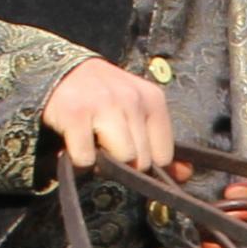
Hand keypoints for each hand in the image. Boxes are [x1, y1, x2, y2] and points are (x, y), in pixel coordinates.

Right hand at [40, 57, 181, 174]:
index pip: (163, 155)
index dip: (145, 163)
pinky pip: (86, 160)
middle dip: (123, 164)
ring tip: (93, 147)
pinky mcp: (75, 114)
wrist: (61, 71)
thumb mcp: (138, 112)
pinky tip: (75, 146)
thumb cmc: (104, 98)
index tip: (128, 154)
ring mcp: (104, 105)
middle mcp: (132, 100)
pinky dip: (79, 163)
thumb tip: (185, 175)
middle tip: (106, 149)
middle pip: (141, 161)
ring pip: (120, 160)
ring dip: (103, 164)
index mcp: (153, 99)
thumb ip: (160, 143)